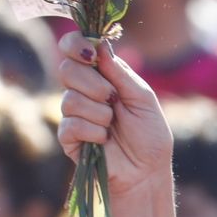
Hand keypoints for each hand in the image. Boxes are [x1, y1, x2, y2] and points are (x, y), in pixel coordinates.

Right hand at [55, 33, 172, 195]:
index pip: (74, 48)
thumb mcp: (143, 98)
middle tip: (112, 99)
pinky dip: (93, 132)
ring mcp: (73, 114)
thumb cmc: (149, 135)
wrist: (147, 172)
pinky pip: (72, 125)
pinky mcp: (68, 137)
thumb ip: (121, 73)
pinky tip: (104, 140)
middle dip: (93, 84)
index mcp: (100, 76)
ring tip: (113, 125)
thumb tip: (99, 44)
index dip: (75, 44)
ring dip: (98, 113)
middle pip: (66, 69)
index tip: (89, 53)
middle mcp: (83, 91)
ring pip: (69, 99)